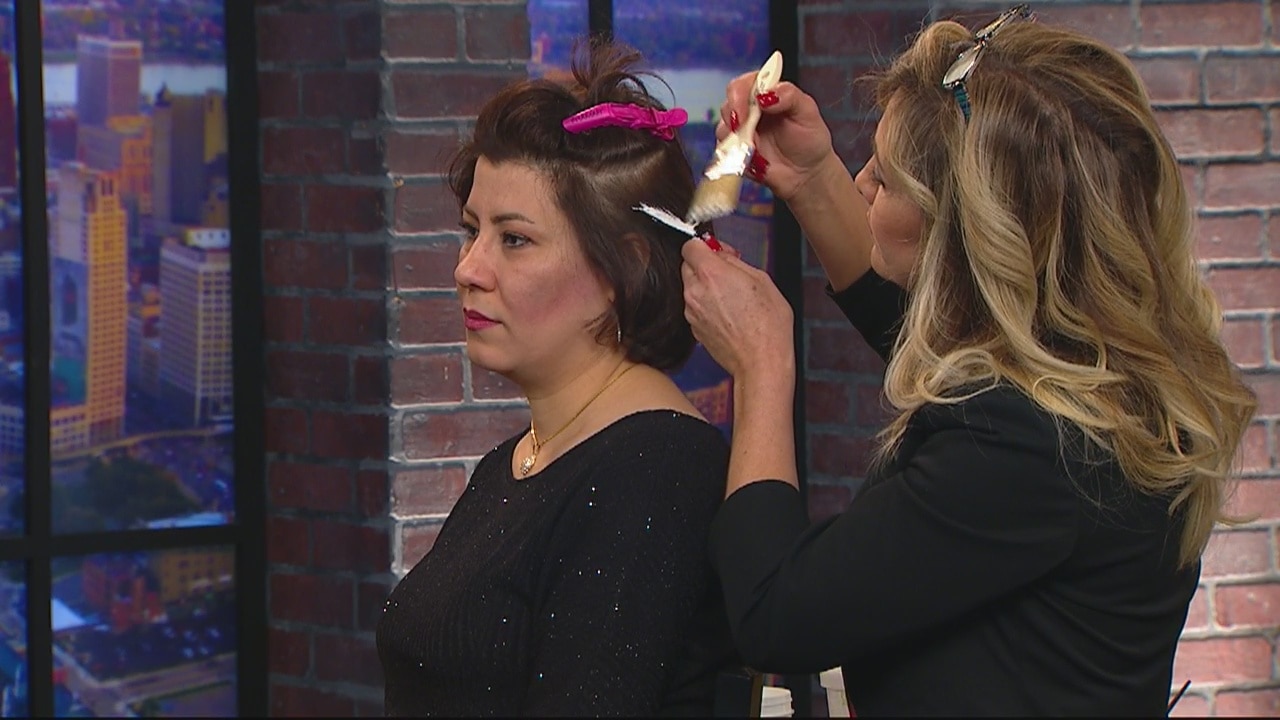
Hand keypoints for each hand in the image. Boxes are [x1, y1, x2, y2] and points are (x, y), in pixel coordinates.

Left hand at [681, 238, 794, 382]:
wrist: (761, 361)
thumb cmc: (768, 325)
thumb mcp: (761, 279)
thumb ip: (735, 262)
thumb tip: (722, 254)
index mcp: (711, 274)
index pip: (690, 246)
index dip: (705, 245)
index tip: (716, 250)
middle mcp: (695, 292)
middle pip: (688, 266)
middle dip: (705, 266)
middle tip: (729, 273)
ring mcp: (692, 312)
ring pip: (691, 287)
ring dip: (706, 287)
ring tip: (733, 297)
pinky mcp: (694, 329)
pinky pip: (696, 307)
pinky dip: (707, 306)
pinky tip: (729, 314)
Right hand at [719, 74, 835, 202]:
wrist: (806, 173)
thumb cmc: (810, 140)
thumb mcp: (807, 112)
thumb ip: (789, 96)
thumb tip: (764, 95)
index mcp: (768, 93)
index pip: (747, 82)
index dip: (743, 90)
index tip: (752, 105)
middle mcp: (751, 109)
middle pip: (730, 101)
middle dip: (734, 112)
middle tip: (743, 127)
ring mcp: (741, 130)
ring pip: (723, 125)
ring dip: (733, 136)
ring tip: (752, 148)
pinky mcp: (735, 151)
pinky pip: (724, 150)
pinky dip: (732, 153)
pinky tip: (749, 159)